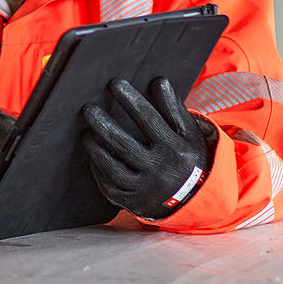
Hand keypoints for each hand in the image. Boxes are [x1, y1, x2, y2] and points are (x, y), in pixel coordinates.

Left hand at [81, 77, 213, 219]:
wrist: (196, 199)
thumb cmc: (188, 157)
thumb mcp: (189, 134)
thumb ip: (174, 109)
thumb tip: (159, 81)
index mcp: (176, 149)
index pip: (149, 120)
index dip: (131, 100)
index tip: (115, 83)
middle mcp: (160, 171)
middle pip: (124, 145)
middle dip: (103, 124)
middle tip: (87, 108)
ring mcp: (146, 189)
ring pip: (113, 168)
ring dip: (95, 148)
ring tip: (86, 131)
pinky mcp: (133, 202)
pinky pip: (110, 186)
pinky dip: (98, 170)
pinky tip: (93, 154)